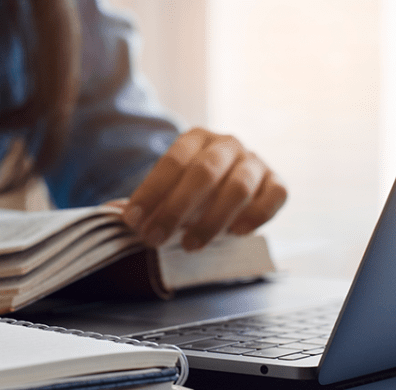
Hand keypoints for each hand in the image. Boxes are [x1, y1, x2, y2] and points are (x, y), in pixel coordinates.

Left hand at [122, 128, 286, 250]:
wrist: (229, 186)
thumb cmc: (189, 191)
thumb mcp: (167, 191)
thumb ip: (148, 203)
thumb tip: (119, 217)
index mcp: (195, 138)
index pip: (172, 161)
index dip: (151, 191)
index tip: (132, 221)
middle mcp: (226, 144)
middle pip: (204, 172)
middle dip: (176, 208)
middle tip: (155, 239)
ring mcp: (254, 161)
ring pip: (238, 187)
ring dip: (212, 220)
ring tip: (189, 246)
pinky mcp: (276, 181)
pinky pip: (275, 195)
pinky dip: (257, 215)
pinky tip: (236, 234)